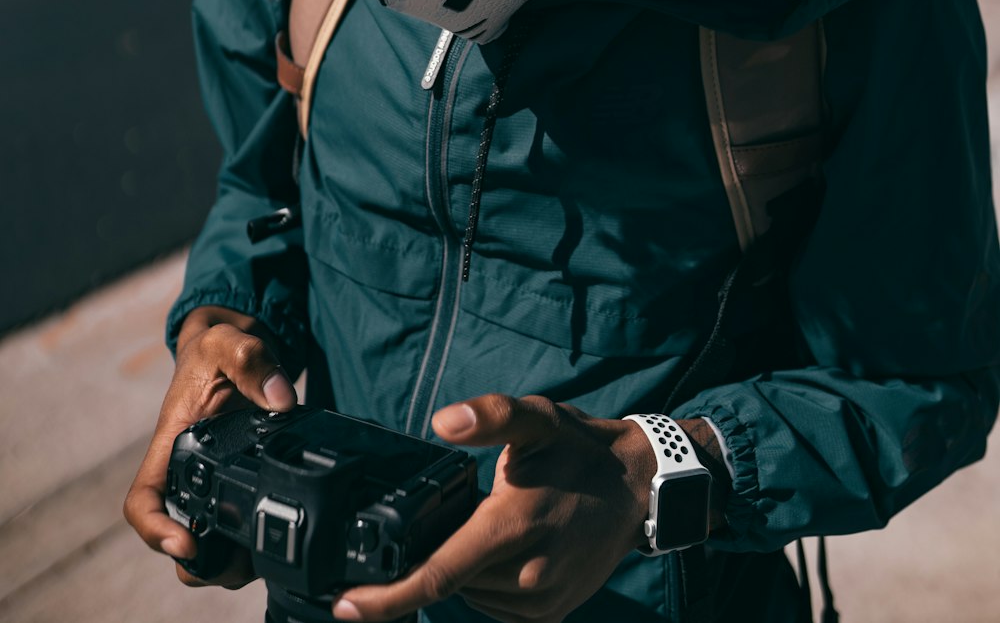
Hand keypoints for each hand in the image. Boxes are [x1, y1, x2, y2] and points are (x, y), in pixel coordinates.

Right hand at [122, 305, 296, 587]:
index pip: (144, 500)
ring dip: (230, 558)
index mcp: (172, 444)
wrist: (237, 345)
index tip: (187, 543)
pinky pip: (240, 519)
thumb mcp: (229, 342)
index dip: (155, 530)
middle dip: (202, 561)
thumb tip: (281, 401)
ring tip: (261, 556)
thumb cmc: (220, 346)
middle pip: (177, 534)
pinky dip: (255, 536)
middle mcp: (188, 468)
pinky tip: (280, 531)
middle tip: (239, 562)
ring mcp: (214, 477)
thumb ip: (252, 362)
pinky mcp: (241, 477)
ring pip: (210, 537)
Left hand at [330, 394, 654, 622]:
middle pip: (449, 581)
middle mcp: (525, 575)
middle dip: (434, 554)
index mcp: (512, 527)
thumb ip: (490, 415)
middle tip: (461, 509)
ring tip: (492, 523)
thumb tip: (441, 421)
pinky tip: (504, 548)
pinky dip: (486, 582)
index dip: (386, 596)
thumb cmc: (579, 448)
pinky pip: (495, 607)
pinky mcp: (551, 615)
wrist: (636, 485)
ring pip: (471, 596)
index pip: (437, 574)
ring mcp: (540, 602)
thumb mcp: (536, 416)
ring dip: (463, 568)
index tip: (345, 606)